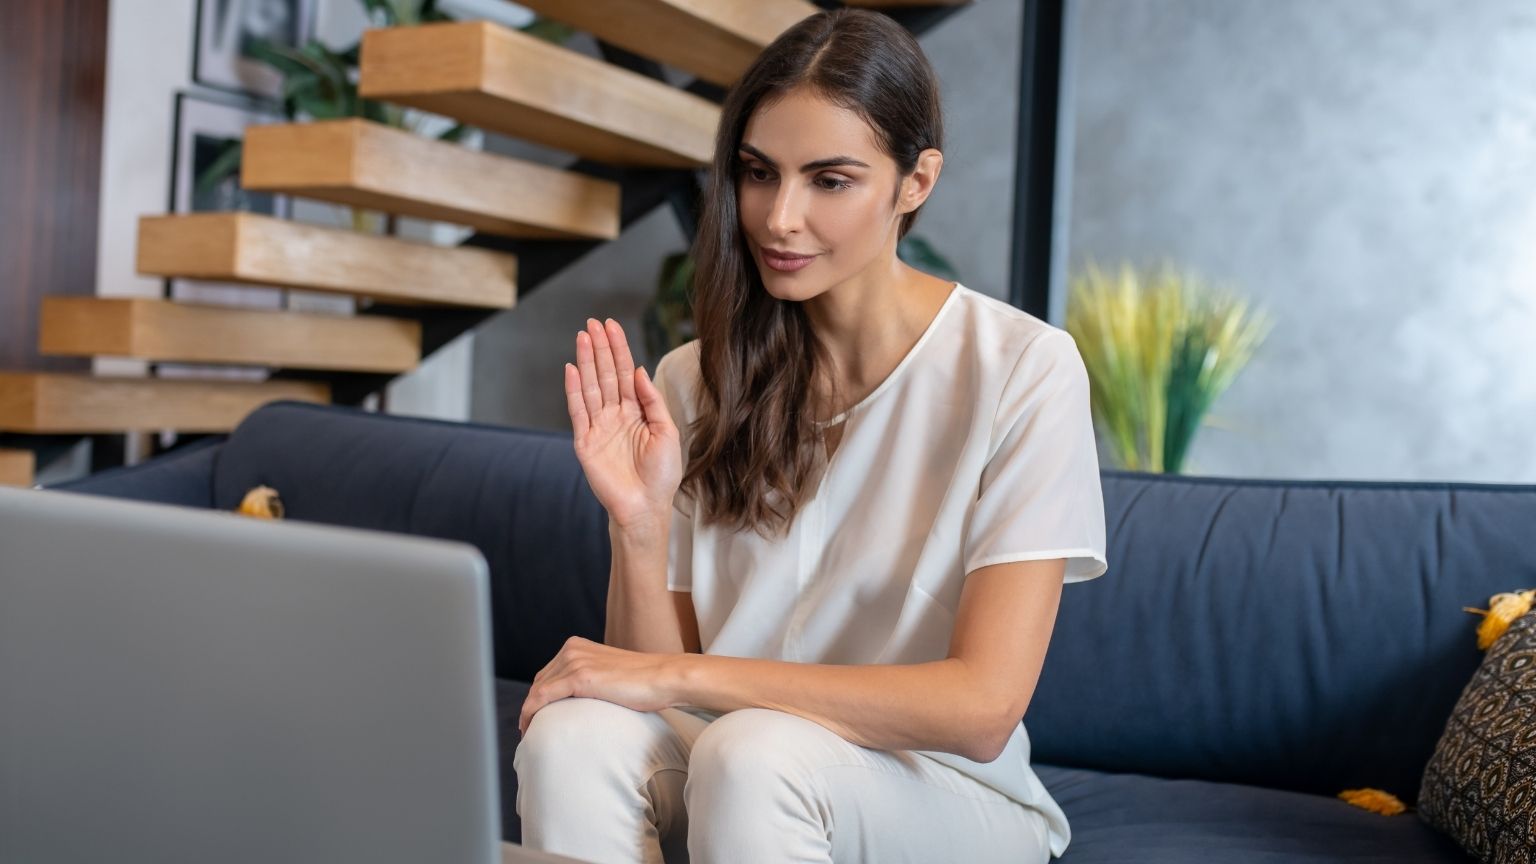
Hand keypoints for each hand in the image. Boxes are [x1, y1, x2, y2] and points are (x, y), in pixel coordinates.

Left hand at [517, 636, 682, 735]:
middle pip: (539, 682)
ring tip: (528, 733)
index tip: (534, 717)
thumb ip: (592, 679)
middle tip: (528, 729)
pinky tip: (530, 728)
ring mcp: (574, 661)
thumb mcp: (610, 674)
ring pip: (537, 691)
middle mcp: (572, 649)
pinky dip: (531, 713)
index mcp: (577, 646)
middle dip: (530, 706)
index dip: (537, 697)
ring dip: (528, 713)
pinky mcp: (579, 677)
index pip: (547, 674)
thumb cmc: (645, 682)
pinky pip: (543, 697)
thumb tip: (581, 701)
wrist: (664, 677)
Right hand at [565, 318, 682, 529]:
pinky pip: (578, 411)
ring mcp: (599, 427)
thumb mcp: (667, 432)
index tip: (612, 326)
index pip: (626, 373)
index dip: (619, 349)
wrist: (646, 506)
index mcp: (637, 412)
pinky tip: (572, 369)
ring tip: (583, 337)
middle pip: (606, 374)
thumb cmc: (661, 474)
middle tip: (593, 323)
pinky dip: (574, 390)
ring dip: (587, 361)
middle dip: (600, 348)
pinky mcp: (585, 441)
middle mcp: (616, 415)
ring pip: (591, 386)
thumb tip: (640, 370)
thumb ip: (653, 401)